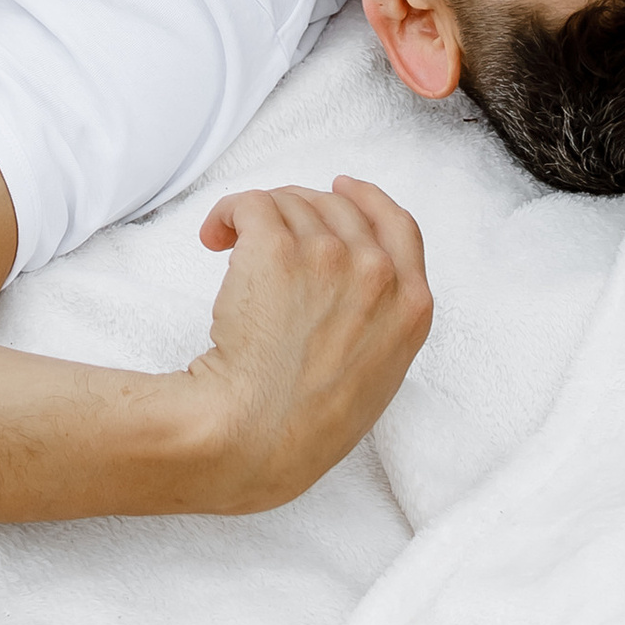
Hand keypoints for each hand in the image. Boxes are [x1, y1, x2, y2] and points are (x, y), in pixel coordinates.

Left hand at [183, 175, 431, 510]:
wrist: (255, 436)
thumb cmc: (305, 424)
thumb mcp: (376, 375)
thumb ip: (381, 319)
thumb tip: (355, 281)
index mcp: (411, 306)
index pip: (399, 226)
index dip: (367, 199)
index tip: (342, 188)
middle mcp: (377, 273)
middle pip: (336, 207)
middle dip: (296, 214)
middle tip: (263, 236)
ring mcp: (328, 256)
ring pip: (289, 202)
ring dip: (257, 218)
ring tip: (230, 248)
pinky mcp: (276, 249)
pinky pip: (249, 203)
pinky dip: (227, 213)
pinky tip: (214, 237)